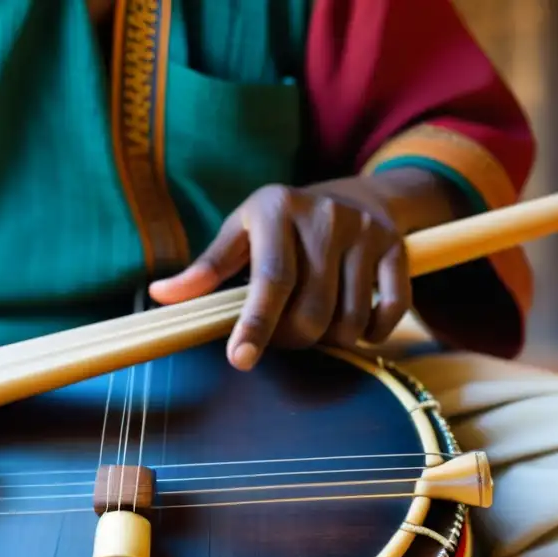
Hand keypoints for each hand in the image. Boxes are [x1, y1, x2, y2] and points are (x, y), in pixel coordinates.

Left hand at [149, 177, 412, 370]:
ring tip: (315, 324)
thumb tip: (160, 296)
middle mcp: (324, 215)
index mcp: (275, 210)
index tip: (240, 361)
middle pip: (310, 310)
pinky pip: (390, 311)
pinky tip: (355, 325)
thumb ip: (205, 268)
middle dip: (292, 339)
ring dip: (330, 340)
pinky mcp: (397, 247)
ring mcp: (365, 231)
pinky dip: (371, 333)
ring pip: (349, 319)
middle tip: (282, 336)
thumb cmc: (280, 225)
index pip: (270, 280)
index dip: (254, 325)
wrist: (353, 194)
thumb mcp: (239, 233)